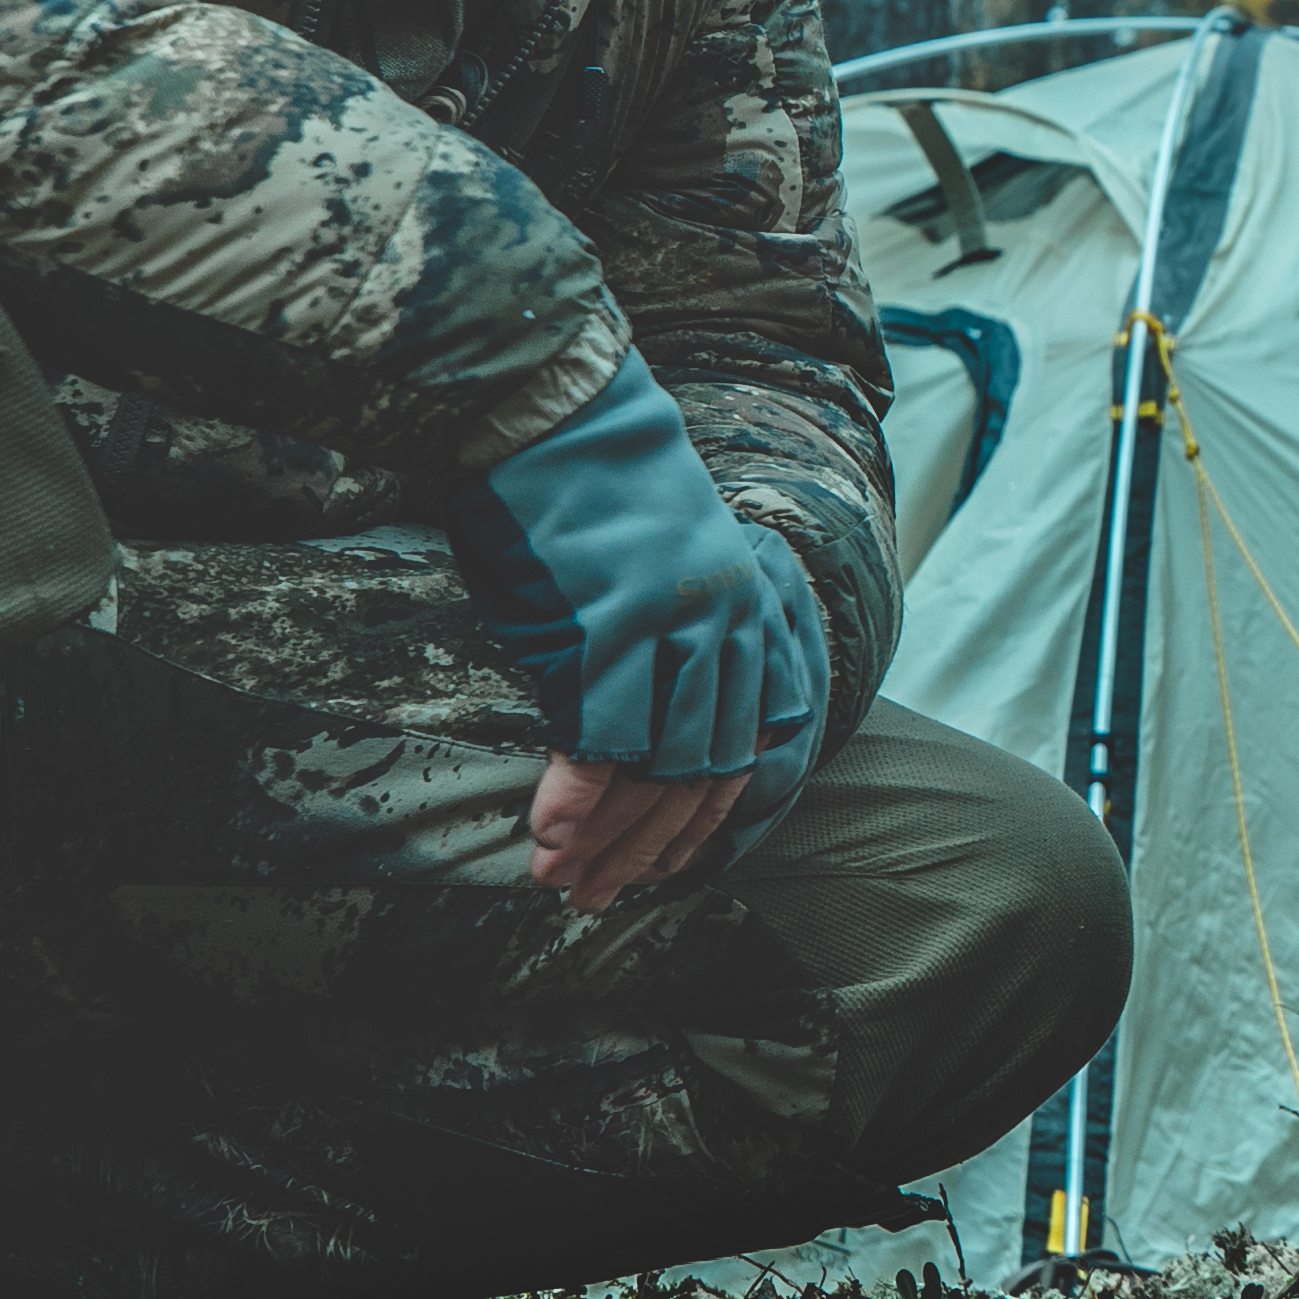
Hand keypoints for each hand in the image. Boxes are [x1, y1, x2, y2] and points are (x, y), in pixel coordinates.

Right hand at [452, 349, 830, 909]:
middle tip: (601, 895)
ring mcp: (673, 628)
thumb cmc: (587, 483)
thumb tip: (630, 736)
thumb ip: (661, 652)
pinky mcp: (611, 627)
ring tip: (566, 882)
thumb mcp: (653, 570)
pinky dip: (576, 797)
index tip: (662, 865)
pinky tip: (551, 838)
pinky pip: (602, 738)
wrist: (550, 403)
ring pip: (656, 767)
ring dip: (608, 837)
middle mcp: (726, 626)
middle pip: (701, 771)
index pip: (744, 745)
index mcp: (748, 611)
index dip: (703, 818)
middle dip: (651, 845)